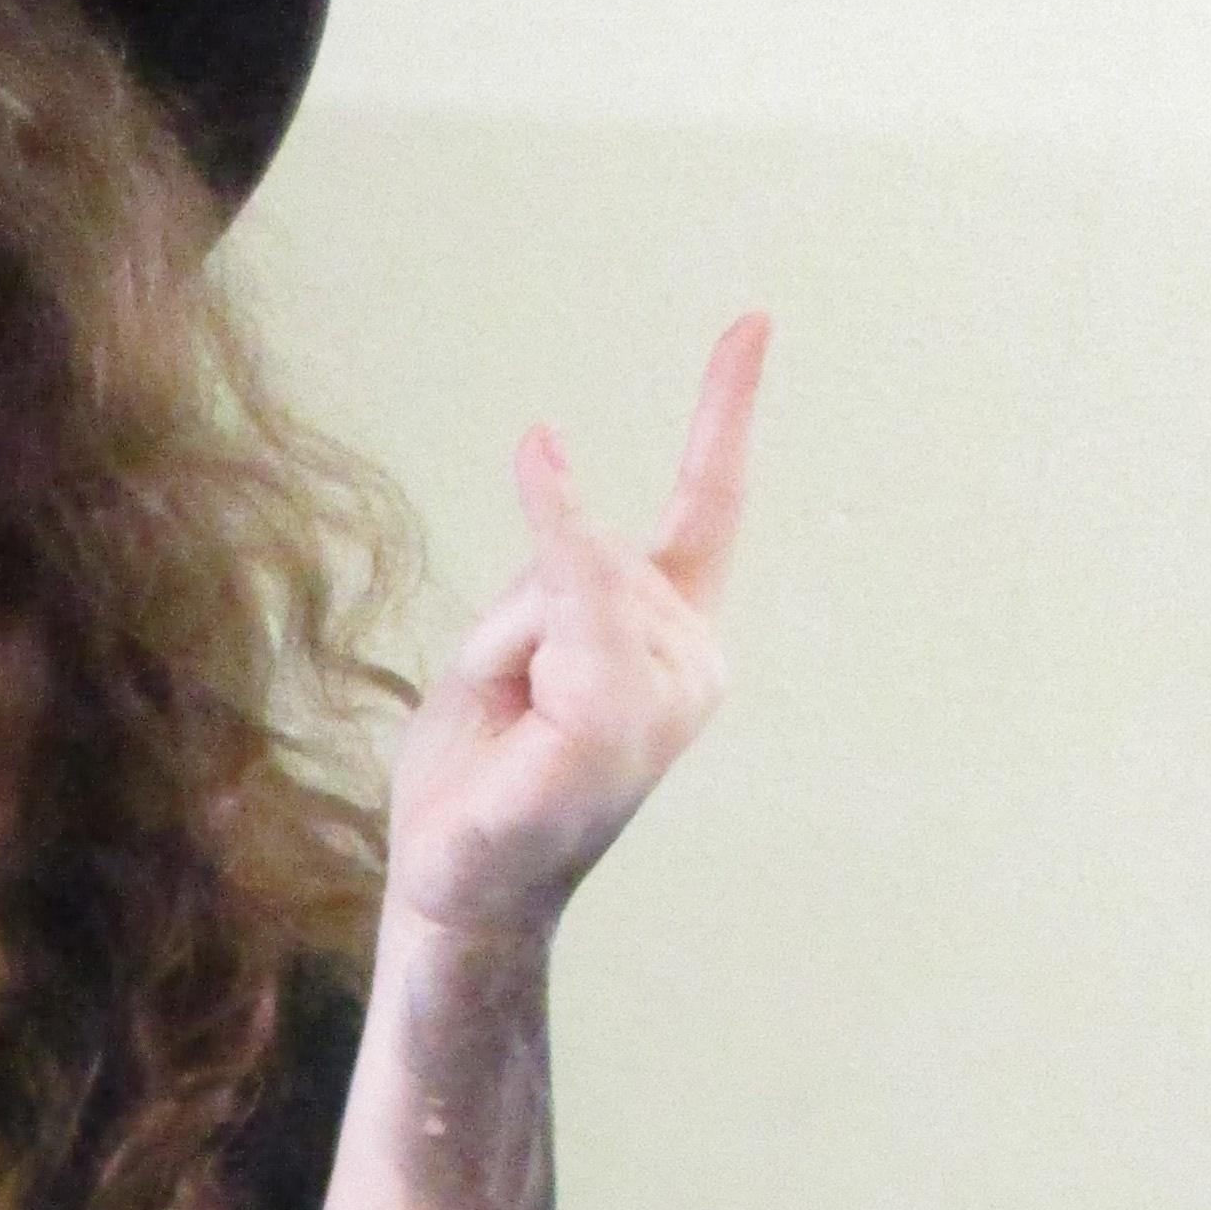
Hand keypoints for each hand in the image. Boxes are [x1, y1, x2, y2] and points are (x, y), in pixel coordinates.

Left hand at [384, 313, 766, 940]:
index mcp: (679, 644)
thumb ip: (558, 587)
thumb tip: (577, 543)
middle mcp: (694, 663)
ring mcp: (665, 694)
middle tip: (508, 710)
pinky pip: (574, 584)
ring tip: (509, 730)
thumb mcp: (514, 652)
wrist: (457, 888)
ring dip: (502, 646)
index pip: (709, 507)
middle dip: (519, 612)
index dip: (726, 411)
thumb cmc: (482, 776)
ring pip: (564, 580)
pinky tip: (539, 447)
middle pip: (590, 550)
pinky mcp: (618, 716)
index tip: (753, 321)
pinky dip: (556, 519)